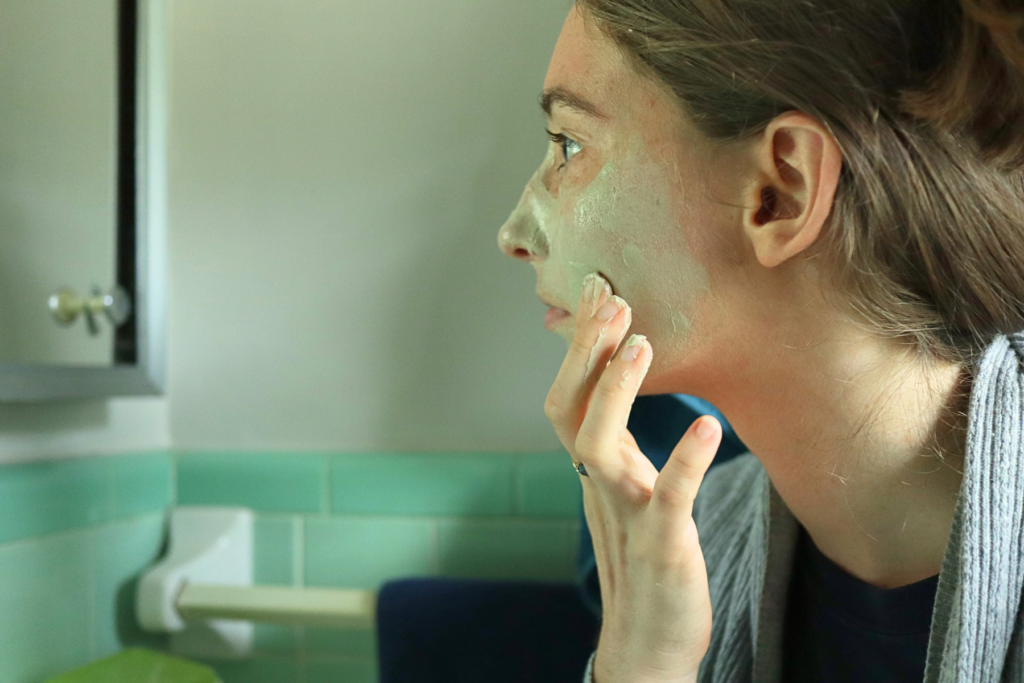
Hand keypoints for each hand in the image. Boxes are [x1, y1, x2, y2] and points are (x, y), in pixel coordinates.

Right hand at [544, 273, 720, 682]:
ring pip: (598, 446)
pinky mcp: (662, 546)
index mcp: (597, 470)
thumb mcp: (632, 490)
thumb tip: (619, 393)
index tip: (601, 291)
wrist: (648, 642)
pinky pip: (667, 499)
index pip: (571, 398)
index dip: (581, 346)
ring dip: (616, 390)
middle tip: (612, 297)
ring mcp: (626, 514)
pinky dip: (682, 462)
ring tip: (642, 342)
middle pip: (571, 409)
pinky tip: (706, 428)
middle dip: (587, 351)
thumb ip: (622, 445)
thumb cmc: (646, 560)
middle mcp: (600, 485)